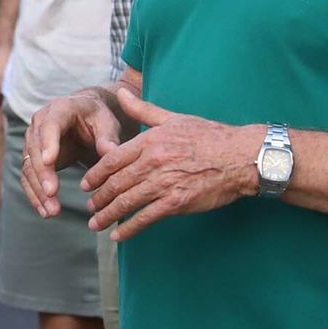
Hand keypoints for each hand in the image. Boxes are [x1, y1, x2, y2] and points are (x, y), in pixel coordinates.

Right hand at [21, 90, 124, 217]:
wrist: (85, 120)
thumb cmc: (98, 119)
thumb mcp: (107, 123)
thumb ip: (108, 137)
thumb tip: (110, 153)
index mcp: (59, 109)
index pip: (49, 125)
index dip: (48, 143)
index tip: (50, 162)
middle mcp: (39, 123)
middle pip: (35, 149)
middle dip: (42, 173)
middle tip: (52, 193)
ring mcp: (32, 142)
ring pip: (29, 167)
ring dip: (38, 190)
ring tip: (51, 211)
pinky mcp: (32, 159)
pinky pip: (29, 179)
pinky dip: (36, 196)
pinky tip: (46, 212)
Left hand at [82, 90, 258, 240]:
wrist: (242, 157)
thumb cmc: (209, 136)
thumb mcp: (173, 118)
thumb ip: (143, 109)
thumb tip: (122, 93)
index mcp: (149, 141)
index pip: (112, 159)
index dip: (95, 174)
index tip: (85, 184)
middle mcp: (152, 162)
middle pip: (115, 183)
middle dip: (98, 198)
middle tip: (88, 207)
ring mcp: (164, 183)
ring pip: (126, 202)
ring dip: (107, 215)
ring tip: (96, 223)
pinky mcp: (177, 202)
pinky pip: (146, 217)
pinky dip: (129, 228)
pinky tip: (118, 235)